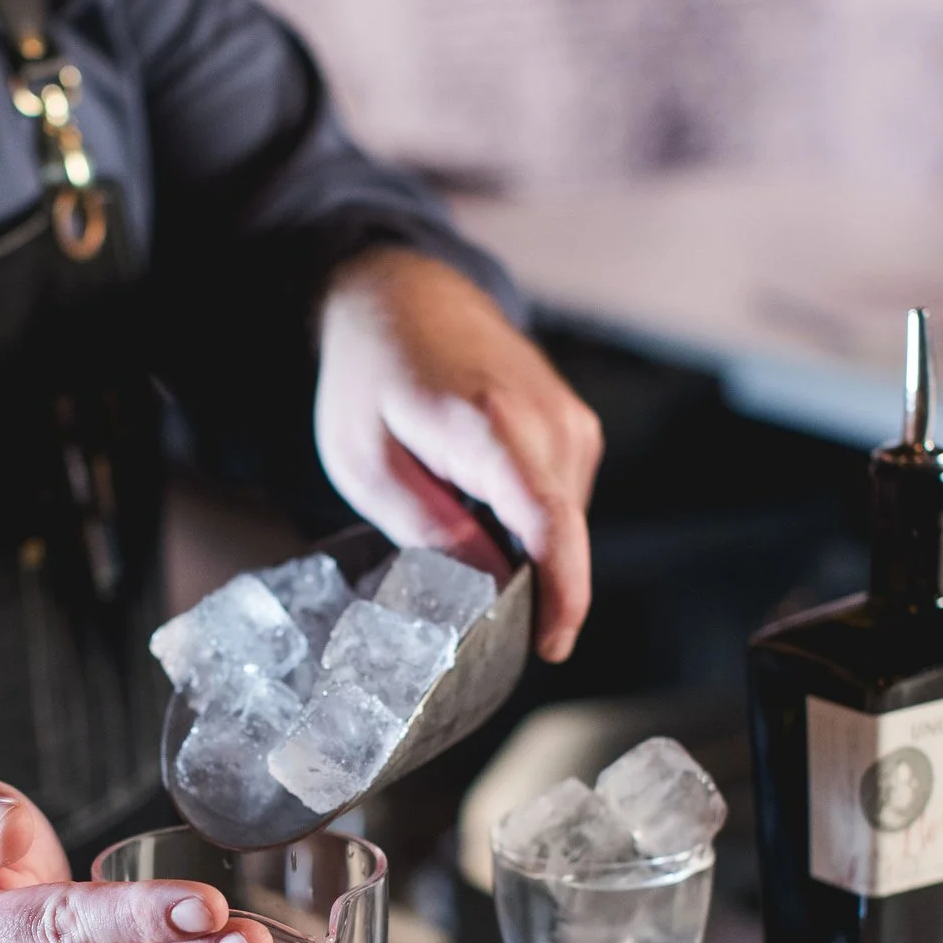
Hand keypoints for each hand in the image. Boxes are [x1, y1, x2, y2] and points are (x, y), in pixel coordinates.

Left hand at [315, 247, 604, 660]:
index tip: (549, 644)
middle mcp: (550, 421)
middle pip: (560, 536)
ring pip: (563, 524)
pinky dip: (524, 519)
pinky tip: (476, 496)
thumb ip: (428, 528)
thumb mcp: (366, 464)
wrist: (407, 298)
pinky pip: (561, 502)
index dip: (560, 595)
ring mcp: (571, 422)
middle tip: (459, 590)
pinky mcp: (576, 429)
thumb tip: (488, 586)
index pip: (550, 524)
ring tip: (454, 514)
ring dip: (519, 545)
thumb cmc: (375, 377)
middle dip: (524, 582)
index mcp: (494, 426)